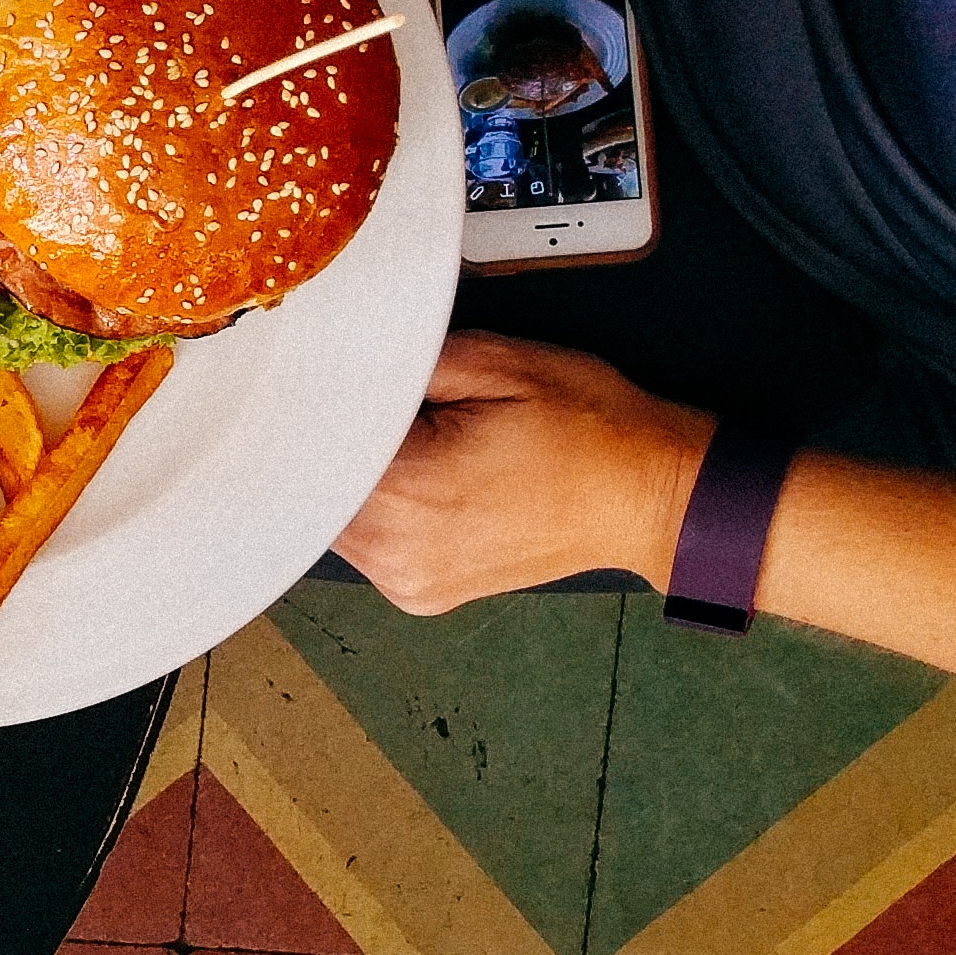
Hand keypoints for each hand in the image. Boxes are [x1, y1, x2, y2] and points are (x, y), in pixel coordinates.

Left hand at [336, 330, 709, 611]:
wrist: (652, 494)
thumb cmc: (591, 430)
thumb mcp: (498, 362)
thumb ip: (404, 361)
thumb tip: (343, 364)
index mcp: (407, 493)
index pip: (304, 453)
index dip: (303, 414)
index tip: (302, 388)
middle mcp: (397, 552)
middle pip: (309, 491)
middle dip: (327, 446)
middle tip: (361, 406)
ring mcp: (406, 581)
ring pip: (331, 521)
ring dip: (348, 481)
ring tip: (404, 443)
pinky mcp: (419, 593)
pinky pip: (365, 545)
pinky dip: (373, 511)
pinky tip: (413, 480)